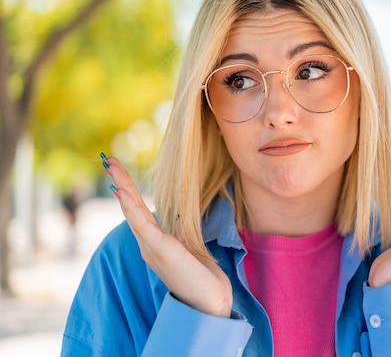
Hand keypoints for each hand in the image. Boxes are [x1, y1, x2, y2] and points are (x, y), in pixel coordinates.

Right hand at [102, 154, 232, 316]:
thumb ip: (180, 233)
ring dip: (123, 188)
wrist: (210, 301)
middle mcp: (148, 245)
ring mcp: (152, 248)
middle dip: (121, 182)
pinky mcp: (161, 250)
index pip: (138, 211)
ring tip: (113, 168)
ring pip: (132, 212)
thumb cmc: (201, 277)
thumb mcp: (189, 249)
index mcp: (154, 242)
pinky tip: (123, 193)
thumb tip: (177, 217)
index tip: (119, 173)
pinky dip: (131, 209)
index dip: (129, 191)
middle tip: (109, 160)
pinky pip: (142, 225)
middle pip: (130, 208)